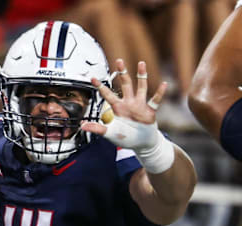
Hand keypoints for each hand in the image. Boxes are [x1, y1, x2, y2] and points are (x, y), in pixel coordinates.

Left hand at [81, 59, 174, 173]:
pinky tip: (164, 84)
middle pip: (125, 84)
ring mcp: (140, 105)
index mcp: (118, 108)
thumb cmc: (125, 137)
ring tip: (141, 63)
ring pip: (141, 87)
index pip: (107, 95)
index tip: (92, 78)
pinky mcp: (150, 111)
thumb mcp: (109, 134)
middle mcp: (129, 103)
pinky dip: (160, 93)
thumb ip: (97, 129)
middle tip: (119, 61)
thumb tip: (82, 126)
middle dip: (122, 73)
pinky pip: (155, 100)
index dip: (100, 87)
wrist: (141, 143)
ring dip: (141, 76)